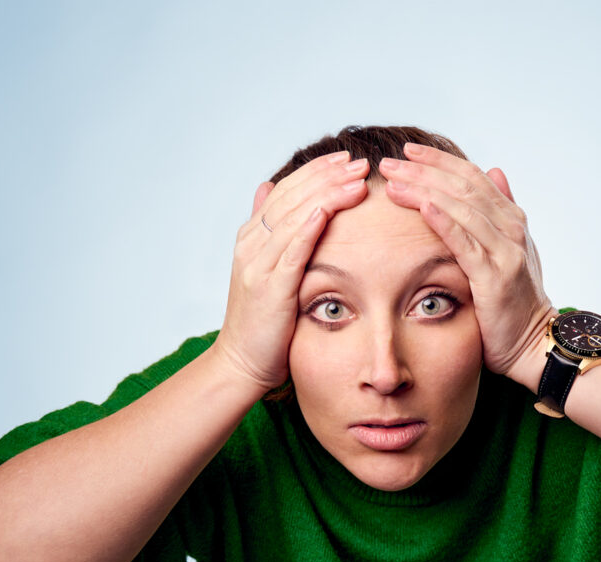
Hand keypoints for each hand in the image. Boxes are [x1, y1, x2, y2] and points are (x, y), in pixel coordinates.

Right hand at [212, 151, 370, 392]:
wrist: (242, 362)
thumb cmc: (262, 322)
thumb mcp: (264, 270)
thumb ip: (267, 230)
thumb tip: (266, 187)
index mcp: (252, 238)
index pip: (286, 191)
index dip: (316, 172)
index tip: (345, 159)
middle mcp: (251, 245)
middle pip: (291, 197)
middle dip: (327, 176)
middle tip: (358, 162)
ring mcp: (258, 266)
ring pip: (293, 218)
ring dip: (326, 195)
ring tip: (356, 179)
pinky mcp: (269, 289)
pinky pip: (290, 253)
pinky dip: (306, 229)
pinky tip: (325, 211)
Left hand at [378, 144, 554, 378]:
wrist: (532, 343)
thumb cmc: (514, 302)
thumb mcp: (510, 250)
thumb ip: (501, 211)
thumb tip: (495, 171)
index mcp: (510, 219)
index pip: (471, 177)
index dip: (438, 161)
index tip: (407, 152)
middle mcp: (510, 229)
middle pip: (462, 187)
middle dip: (423, 172)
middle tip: (388, 164)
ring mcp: (505, 252)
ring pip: (462, 209)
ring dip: (424, 191)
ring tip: (393, 183)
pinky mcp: (495, 278)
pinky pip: (466, 244)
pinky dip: (445, 222)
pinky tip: (423, 207)